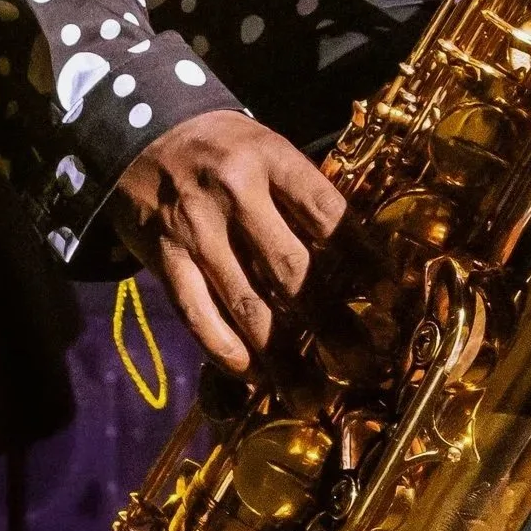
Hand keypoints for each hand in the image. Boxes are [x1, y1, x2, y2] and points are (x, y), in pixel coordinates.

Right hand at [113, 112, 345, 371]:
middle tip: (363, 365)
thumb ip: (306, 198)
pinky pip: (196, 313)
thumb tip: (362, 264)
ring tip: (310, 395)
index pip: (328, 213)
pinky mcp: (163, 257)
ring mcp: (195, 227)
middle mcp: (235, 191)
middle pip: (291, 268)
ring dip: (281, 357)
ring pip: (245, 302)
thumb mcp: (270, 151)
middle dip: (331, 324)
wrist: (140, 134)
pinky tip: (252, 375)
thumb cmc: (226, 150)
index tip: (391, 300)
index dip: (364, 259)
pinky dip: (224, 349)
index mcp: (271, 157)